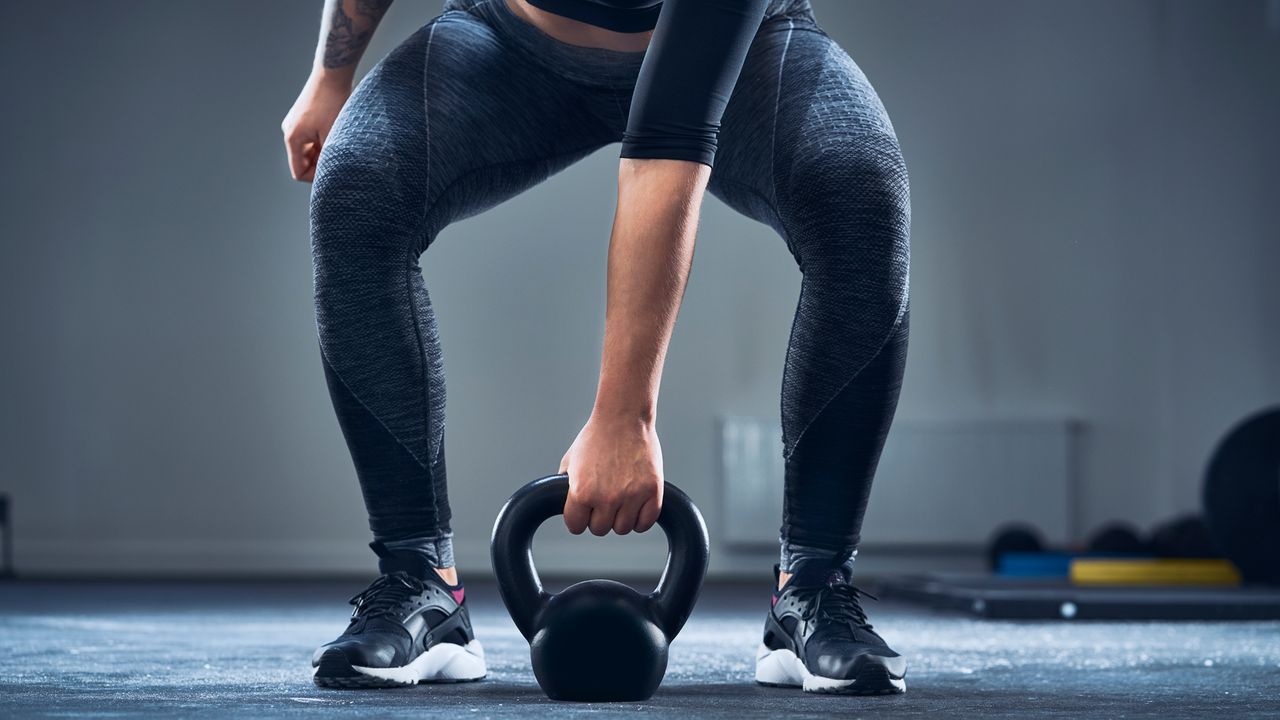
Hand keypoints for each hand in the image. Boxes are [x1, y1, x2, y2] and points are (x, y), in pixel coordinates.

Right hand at [280, 74, 350, 181]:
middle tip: (340, 156)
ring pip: (308, 149)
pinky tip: (336, 133)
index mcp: (292, 139)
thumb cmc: (333, 103)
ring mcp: (295, 123)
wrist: (332, 75)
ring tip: (339, 142)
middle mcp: (289, 131)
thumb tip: (329, 174)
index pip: (298, 172)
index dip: (315, 178)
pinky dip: (322, 140)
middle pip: (303, 161)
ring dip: (323, 151)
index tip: (333, 172)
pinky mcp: (302, 117)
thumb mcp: (333, 135)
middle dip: (320, 163)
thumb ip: (328, 157)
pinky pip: (310, 138)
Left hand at [559, 411, 662, 535]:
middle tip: (604, 499)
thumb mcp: (570, 462)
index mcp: (581, 492)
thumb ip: (566, 489)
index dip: (579, 518)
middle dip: (599, 516)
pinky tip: (636, 505)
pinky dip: (641, 518)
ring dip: (620, 518)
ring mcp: (632, 496)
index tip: (584, 510)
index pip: (576, 527)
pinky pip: (646, 522)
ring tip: (620, 499)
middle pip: (600, 529)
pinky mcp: (653, 492)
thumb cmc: (596, 437)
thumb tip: (567, 510)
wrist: (623, 417)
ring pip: (623, 528)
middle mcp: (606, 498)